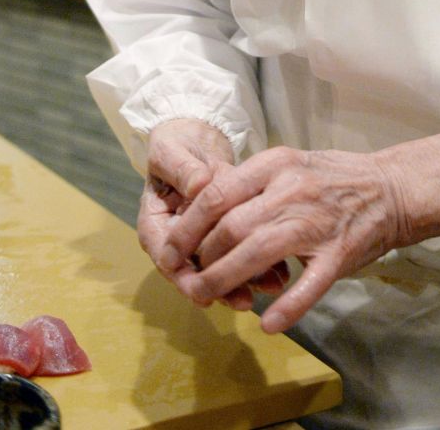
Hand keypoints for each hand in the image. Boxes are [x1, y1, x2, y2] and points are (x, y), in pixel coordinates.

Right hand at [139, 118, 286, 309]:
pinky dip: (260, 263)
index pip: (166, 257)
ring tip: (272, 287)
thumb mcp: (173, 152)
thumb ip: (184, 170)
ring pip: (222, 266)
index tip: (200, 288)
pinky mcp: (228, 234)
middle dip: (221, 286)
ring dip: (245, 280)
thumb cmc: (178, 146)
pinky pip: (241, 252)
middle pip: (197, 271)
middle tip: (243, 300)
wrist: (198, 139)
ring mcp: (205, 239)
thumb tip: (199, 186)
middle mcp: (180, 239)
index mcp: (157, 223)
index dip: (183, 276)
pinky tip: (282, 272)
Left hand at [156, 132, 439, 332]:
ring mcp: (316, 222)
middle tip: (190, 278)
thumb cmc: (334, 179)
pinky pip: (307, 286)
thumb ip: (251, 185)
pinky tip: (267, 323)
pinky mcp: (339, 254)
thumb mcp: (289, 165)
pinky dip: (285, 308)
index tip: (169, 248)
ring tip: (208, 297)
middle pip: (229, 227)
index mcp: (276, 165)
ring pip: (256, 254)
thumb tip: (202, 211)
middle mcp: (292, 189)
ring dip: (224, 281)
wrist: (391, 189)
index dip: (186, 226)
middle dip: (200, 259)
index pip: (216, 193)